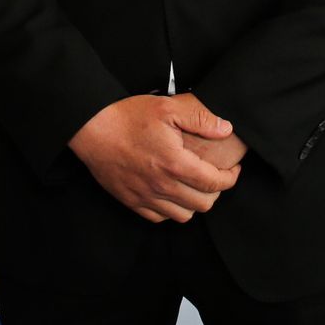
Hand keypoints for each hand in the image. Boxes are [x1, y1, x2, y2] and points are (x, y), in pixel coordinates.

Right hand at [69, 94, 241, 222]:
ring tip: (194, 186)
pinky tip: (171, 193)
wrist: (91, 128)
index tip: (233, 169)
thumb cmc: (128, 116)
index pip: (215, 183)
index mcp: (175, 164)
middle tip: (215, 176)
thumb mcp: (168, 107)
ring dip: (194, 203)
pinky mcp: (131, 201)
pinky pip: (158, 218)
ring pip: (183, 215)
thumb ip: (201, 117)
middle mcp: (162, 185)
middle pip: (203, 204)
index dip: (231, 178)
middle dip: (216, 191)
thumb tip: (226, 129)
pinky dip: (170, 209)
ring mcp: (145, 196)